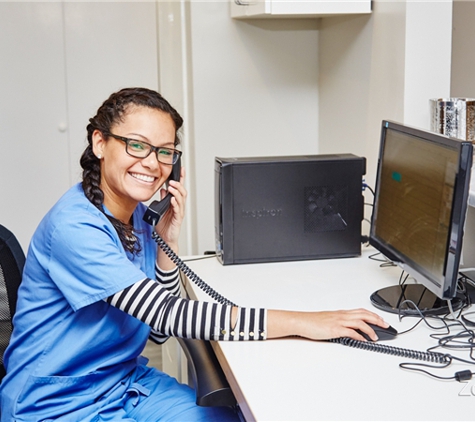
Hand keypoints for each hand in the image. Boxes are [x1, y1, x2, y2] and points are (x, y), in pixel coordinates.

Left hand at [155, 166, 186, 247]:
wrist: (164, 239)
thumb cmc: (164, 226)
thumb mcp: (160, 209)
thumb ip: (162, 200)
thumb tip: (162, 190)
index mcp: (175, 203)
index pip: (179, 188)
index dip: (181, 179)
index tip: (181, 170)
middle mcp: (178, 207)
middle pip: (182, 192)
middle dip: (179, 184)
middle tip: (173, 180)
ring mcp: (179, 212)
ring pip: (181, 199)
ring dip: (176, 192)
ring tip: (172, 187)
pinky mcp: (177, 219)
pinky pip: (177, 210)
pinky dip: (175, 203)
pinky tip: (172, 199)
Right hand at [267, 308, 387, 341]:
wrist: (302, 321)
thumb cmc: (313, 322)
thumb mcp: (329, 320)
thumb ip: (340, 324)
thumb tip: (349, 330)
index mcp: (341, 313)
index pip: (361, 311)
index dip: (373, 315)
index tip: (381, 320)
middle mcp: (342, 315)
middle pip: (364, 314)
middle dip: (377, 320)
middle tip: (386, 326)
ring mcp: (338, 322)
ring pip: (360, 322)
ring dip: (370, 329)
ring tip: (376, 336)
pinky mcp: (334, 329)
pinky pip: (350, 331)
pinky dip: (359, 336)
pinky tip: (364, 340)